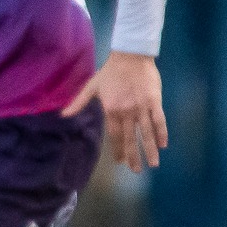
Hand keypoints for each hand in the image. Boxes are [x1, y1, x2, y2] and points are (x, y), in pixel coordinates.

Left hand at [64, 50, 167, 173]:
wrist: (130, 55)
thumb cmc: (110, 71)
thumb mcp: (92, 86)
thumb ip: (79, 102)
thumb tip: (63, 115)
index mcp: (112, 110)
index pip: (115, 135)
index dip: (118, 150)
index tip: (120, 162)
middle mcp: (127, 112)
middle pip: (131, 138)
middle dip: (134, 156)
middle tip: (137, 170)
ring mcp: (142, 107)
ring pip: (147, 133)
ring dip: (150, 150)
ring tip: (153, 164)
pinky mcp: (154, 101)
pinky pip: (159, 120)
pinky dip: (161, 133)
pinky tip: (163, 145)